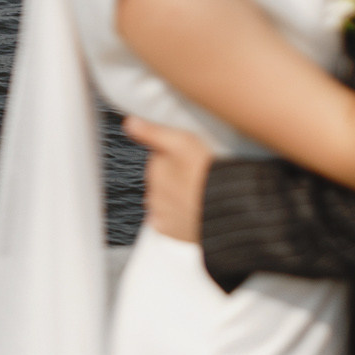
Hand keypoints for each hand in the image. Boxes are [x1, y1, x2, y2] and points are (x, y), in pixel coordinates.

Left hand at [123, 117, 211, 242]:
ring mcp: (159, 212)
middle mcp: (152, 191)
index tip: (190, 160)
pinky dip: (176, 218)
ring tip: (197, 195)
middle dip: (174, 179)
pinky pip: (167, 222)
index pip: (158, 159)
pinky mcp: (169, 230)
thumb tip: (129, 123)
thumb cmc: (206, 173)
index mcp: (154, 168)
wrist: (226, 208)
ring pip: (162, 202)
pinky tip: (191, 211)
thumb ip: (152, 132)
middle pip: (160, 181)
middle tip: (197, 178)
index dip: (175, 158)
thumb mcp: (181, 141)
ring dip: (175, 199)